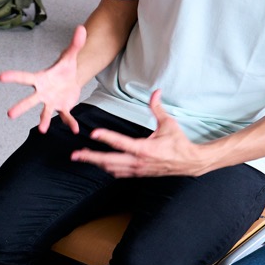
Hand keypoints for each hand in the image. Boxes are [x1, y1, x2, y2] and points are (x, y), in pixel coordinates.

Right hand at [0, 24, 85, 133]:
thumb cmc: (65, 69)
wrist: (71, 81)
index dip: (13, 77)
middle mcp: (43, 93)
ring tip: (42, 130)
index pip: (25, 78)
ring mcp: (51, 102)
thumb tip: (81, 28)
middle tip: (10, 114)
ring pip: (45, 113)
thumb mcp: (70, 56)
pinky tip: (75, 129)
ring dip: (44, 121)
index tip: (1, 77)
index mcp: (41, 79)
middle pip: (30, 100)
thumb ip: (75, 44)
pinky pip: (65, 116)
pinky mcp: (62, 109)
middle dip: (20, 107)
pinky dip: (70, 122)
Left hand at [71, 90, 207, 177]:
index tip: (93, 134)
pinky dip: (107, 168)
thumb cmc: (179, 142)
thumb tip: (155, 91)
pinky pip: (119, 173)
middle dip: (91, 158)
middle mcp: (138, 161)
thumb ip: (158, 108)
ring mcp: (138, 170)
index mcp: (144, 149)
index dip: (106, 137)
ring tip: (82, 158)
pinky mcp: (139, 174)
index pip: (121, 142)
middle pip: (109, 161)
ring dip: (96, 163)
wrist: (189, 163)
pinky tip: (99, 164)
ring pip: (111, 168)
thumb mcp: (169, 123)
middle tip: (75, 155)